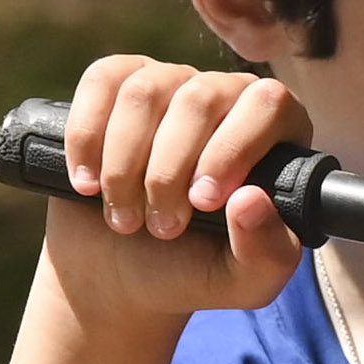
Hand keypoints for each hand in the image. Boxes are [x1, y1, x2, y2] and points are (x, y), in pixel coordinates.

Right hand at [38, 53, 308, 348]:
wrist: (117, 272)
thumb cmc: (192, 269)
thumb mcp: (244, 282)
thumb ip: (267, 252)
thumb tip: (251, 200)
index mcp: (277, 131)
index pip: (267, 105)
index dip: (231, 151)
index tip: (203, 203)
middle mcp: (227, 96)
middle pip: (200, 99)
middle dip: (170, 171)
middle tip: (161, 228)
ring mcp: (170, 84)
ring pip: (146, 92)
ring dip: (126, 164)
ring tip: (125, 218)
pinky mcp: (116, 84)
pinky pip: (102, 81)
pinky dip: (87, 136)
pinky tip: (88, 183)